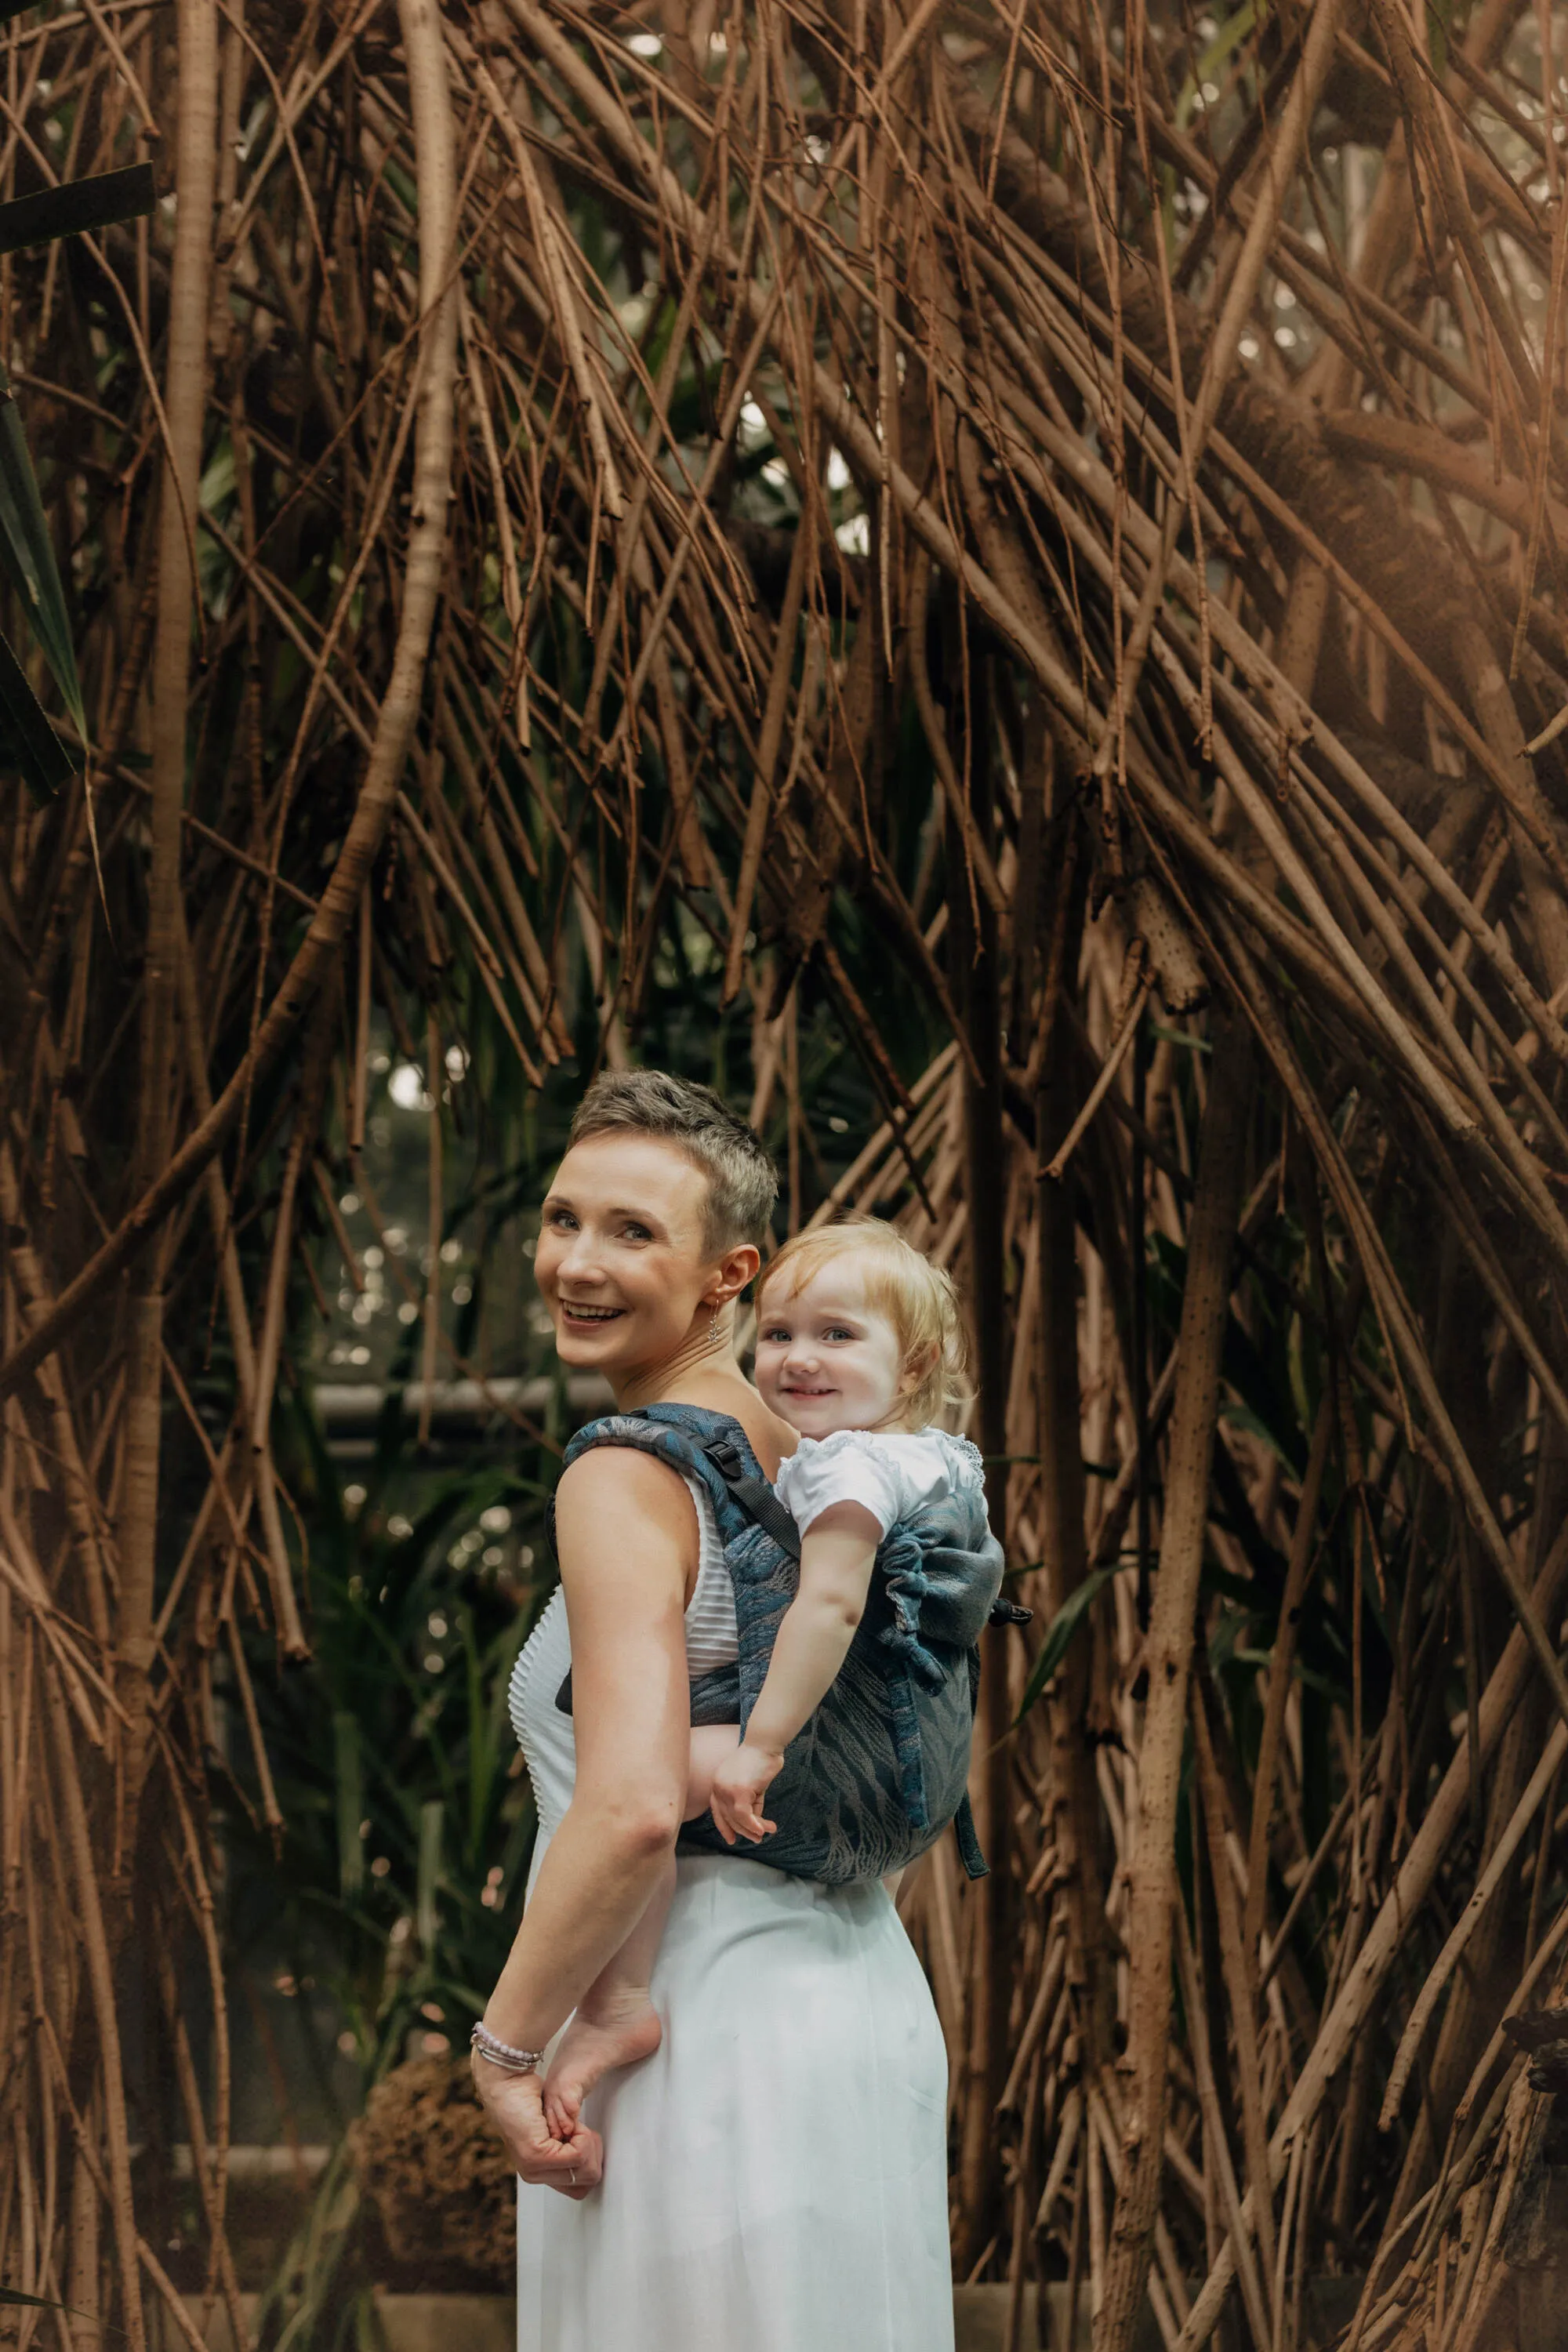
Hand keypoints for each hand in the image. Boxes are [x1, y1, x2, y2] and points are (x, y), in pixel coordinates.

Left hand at [471, 2054, 601, 2197]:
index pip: (579, 2187)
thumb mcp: (554, 2130)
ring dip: (588, 2143)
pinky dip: (582, 2136)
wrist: (507, 2084)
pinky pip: (578, 2154)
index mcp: (537, 2172)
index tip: (584, 2138)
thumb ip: (566, 2150)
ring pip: (585, 2169)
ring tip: (574, 2126)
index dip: (591, 2160)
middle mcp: (533, 2175)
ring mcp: (533, 2168)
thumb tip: (590, 2162)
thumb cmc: (530, 2099)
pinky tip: (570, 2124)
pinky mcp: (536, 2156)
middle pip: (587, 2181)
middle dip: (593, 2154)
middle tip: (582, 2132)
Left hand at [708, 1739, 784, 1845]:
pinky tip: (765, 1828)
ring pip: (737, 1819)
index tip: (731, 1839)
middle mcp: (718, 1787)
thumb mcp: (753, 1786)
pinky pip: (745, 1815)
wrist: (765, 1743)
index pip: (717, 1811)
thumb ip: (750, 1803)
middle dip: (743, 1831)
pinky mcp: (739, 1790)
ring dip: (753, 1829)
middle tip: (757, 1838)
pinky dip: (755, 1824)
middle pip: (728, 1818)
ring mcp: (726, 1789)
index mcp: (718, 1784)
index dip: (724, 1827)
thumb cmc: (761, 1760)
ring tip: (767, 1832)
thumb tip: (755, 1824)